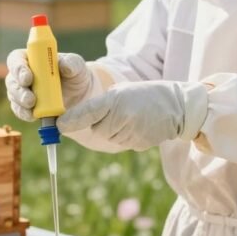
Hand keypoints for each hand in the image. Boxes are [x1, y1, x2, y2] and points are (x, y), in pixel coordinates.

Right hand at [5, 49, 99, 121]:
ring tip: (32, 106)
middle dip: (18, 90)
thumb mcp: (76, 65)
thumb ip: (71, 63)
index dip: (18, 67)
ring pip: (13, 96)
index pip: (16, 59)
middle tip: (30, 98)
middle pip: (11, 80)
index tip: (28, 77)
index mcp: (30, 58)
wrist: (80, 94)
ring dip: (21, 102)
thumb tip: (64, 66)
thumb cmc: (75, 73)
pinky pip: (19, 110)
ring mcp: (21, 91)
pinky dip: (24, 114)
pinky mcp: (25, 107)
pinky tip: (32, 116)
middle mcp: (21, 74)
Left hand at [56, 80, 208, 150]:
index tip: (59, 125)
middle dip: (101, 122)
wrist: (177, 106)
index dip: (73, 119)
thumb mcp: (120, 92)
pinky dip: (125, 136)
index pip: (89, 111)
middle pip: (97, 129)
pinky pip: (121, 143)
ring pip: (108, 137)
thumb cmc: (143, 95)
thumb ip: (97, 106)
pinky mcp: (139, 143)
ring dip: (113, 130)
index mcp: (115, 100)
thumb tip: (69, 123)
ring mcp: (132, 132)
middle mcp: (122, 117)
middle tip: (120, 111)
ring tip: (131, 117)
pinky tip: (137, 126)